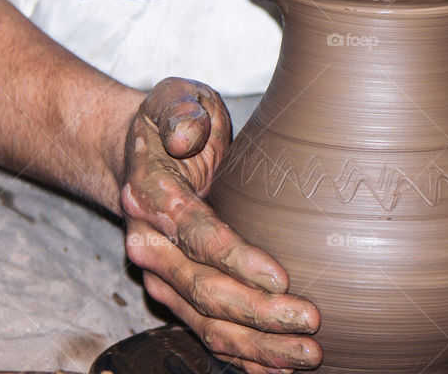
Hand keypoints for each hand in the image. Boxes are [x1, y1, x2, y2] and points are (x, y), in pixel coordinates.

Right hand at [119, 77, 321, 373]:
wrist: (136, 154)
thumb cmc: (170, 122)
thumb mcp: (176, 100)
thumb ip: (180, 113)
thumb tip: (186, 134)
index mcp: (152, 197)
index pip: (197, 235)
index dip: (238, 259)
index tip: (282, 277)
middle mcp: (151, 245)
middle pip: (204, 290)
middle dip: (259, 312)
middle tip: (311, 320)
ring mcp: (162, 275)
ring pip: (207, 322)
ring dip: (257, 344)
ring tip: (307, 354)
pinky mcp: (176, 292)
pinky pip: (207, 331)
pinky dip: (242, 354)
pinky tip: (277, 368)